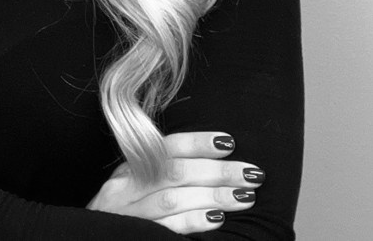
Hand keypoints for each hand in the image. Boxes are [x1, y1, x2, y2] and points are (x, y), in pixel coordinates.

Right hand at [86, 131, 263, 233]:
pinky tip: (217, 220)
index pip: (165, 147)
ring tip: (245, 196)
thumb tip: (208, 162)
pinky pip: (166, 227)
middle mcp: (124, 188)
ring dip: (214, 195)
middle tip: (252, 173)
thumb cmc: (121, 219)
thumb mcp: (131, 191)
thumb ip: (158, 176)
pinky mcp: (134, 236)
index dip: (198, 143)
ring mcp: (127, 215)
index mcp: (127, 170)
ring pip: (173, 197)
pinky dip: (193, 221)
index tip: (229, 141)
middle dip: (217, 170)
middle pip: (174, 171)